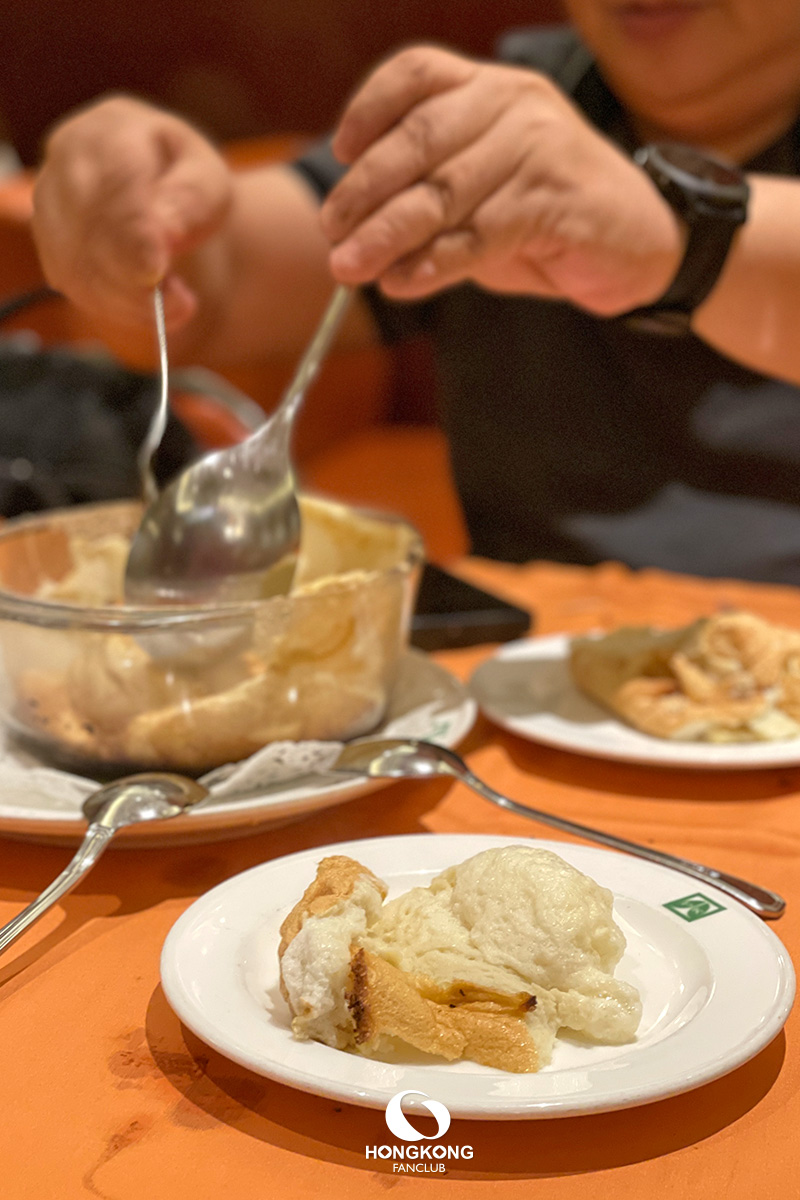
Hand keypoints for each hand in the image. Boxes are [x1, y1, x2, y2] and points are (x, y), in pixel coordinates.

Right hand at [32, 96, 232, 331]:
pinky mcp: (50, 245)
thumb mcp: (206, 179)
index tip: (156, 269)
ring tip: (178, 303)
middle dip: (132, 273)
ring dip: (128, 298)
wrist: (158, 191)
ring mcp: (50, 204)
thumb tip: (163, 232)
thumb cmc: (184, 179)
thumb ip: (189, 199)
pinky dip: (116, 306)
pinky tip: (150, 306)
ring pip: (76, 262)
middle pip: (87, 224)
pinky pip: (75, 285)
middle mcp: (67, 161)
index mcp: (109, 131)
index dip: (133, 229)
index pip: (113, 180)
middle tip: (180, 302)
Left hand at [321, 46, 684, 314]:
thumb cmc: (547, 217)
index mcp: (490, 88)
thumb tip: (354, 234)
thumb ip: (429, 197)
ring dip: (388, 234)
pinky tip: (403, 283)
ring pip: (443, 192)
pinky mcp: (557, 200)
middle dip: (365, 191)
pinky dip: (434, 263)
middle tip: (332, 233)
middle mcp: (513, 104)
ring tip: (351, 267)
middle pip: (419, 138)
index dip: (370, 109)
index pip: (417, 73)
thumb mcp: (481, 194)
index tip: (341, 151)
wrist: (638, 244)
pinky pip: (479, 234)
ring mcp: (539, 147)